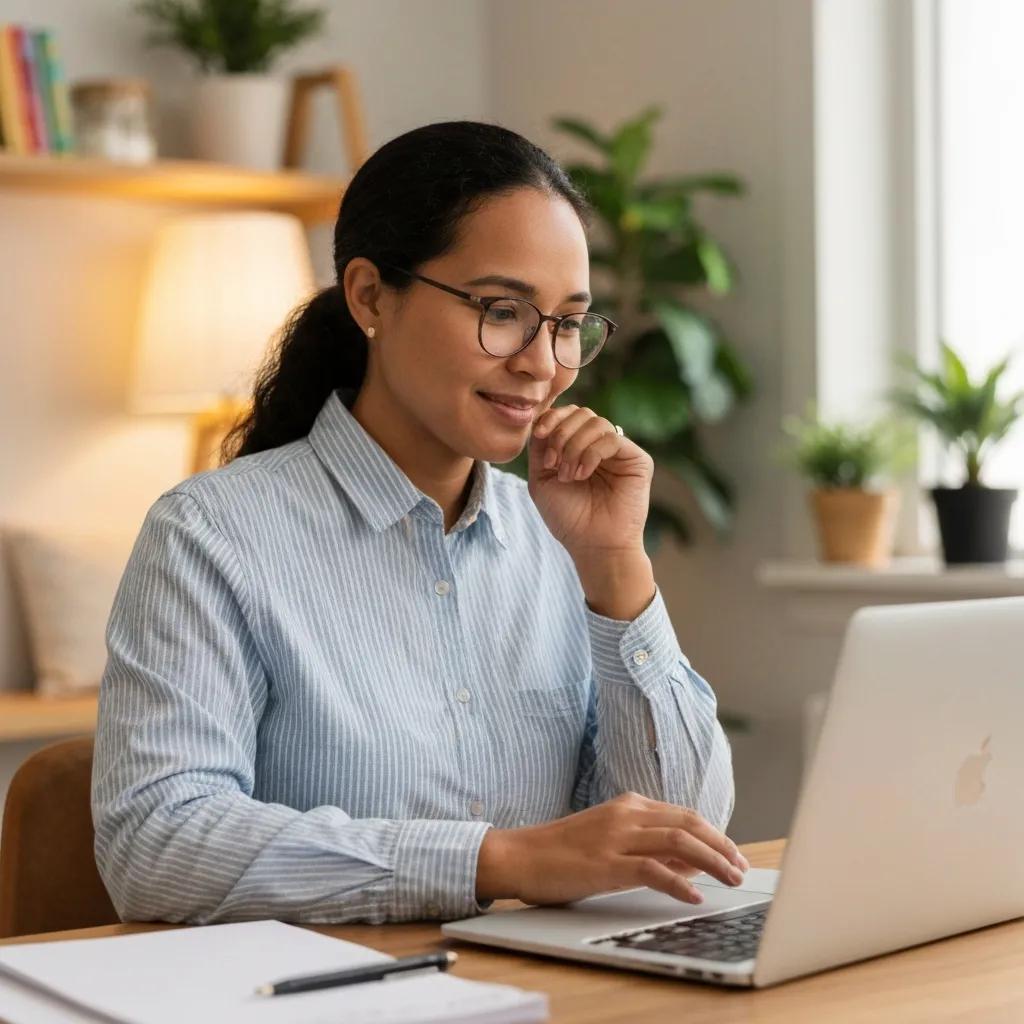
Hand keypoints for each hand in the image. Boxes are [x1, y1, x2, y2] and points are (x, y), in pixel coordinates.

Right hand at [475, 791, 749, 905]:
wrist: (518, 855)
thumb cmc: (561, 852)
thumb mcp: (609, 841)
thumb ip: (647, 847)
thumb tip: (689, 862)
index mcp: (628, 805)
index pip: (683, 815)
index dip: (714, 834)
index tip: (733, 853)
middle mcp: (626, 814)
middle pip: (688, 823)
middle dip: (721, 845)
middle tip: (741, 866)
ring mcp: (616, 837)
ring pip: (679, 842)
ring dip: (712, 861)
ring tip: (731, 879)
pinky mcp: (606, 864)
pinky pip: (653, 870)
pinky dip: (679, 883)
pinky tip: (694, 896)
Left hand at [528, 404, 653, 559]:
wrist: (593, 546)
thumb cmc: (568, 518)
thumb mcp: (541, 480)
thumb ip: (540, 448)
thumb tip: (540, 420)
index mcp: (578, 447)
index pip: (567, 414)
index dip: (551, 418)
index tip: (539, 436)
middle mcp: (600, 446)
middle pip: (580, 412)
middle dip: (561, 434)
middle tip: (554, 464)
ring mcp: (619, 452)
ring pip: (596, 422)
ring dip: (574, 446)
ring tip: (569, 475)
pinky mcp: (637, 460)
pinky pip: (612, 438)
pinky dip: (591, 453)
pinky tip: (583, 474)